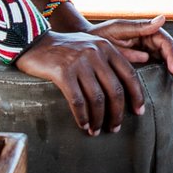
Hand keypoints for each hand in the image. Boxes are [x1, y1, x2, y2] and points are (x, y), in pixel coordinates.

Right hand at [17, 30, 146, 134]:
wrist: (34, 42)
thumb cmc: (65, 49)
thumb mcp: (90, 46)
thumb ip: (109, 59)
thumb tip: (129, 83)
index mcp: (106, 47)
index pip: (129, 75)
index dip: (137, 96)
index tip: (138, 112)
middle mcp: (96, 53)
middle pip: (115, 90)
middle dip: (117, 113)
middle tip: (115, 128)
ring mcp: (79, 62)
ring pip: (97, 99)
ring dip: (99, 119)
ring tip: (97, 131)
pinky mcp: (63, 72)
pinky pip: (77, 101)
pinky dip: (82, 117)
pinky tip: (83, 125)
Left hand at [92, 14, 172, 98]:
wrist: (85, 50)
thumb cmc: (99, 36)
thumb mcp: (116, 29)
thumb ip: (139, 26)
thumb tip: (163, 18)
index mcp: (149, 32)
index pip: (167, 44)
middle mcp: (154, 43)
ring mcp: (154, 55)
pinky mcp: (151, 66)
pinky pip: (167, 74)